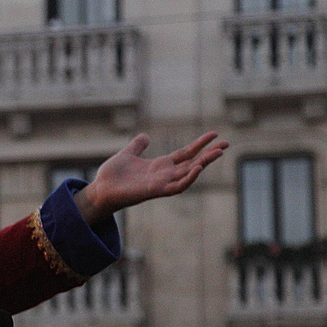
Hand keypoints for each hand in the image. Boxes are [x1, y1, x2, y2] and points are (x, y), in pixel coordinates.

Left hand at [75, 131, 227, 224]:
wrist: (99, 190)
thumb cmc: (112, 176)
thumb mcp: (127, 154)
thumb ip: (137, 146)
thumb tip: (145, 136)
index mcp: (160, 166)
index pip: (185, 153)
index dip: (199, 144)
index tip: (214, 134)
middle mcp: (164, 175)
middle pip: (192, 163)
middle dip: (209, 154)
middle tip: (227, 143)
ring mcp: (161, 184)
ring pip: (188, 174)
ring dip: (203, 164)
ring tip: (218, 153)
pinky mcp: (155, 191)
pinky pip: (176, 186)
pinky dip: (188, 179)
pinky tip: (197, 168)